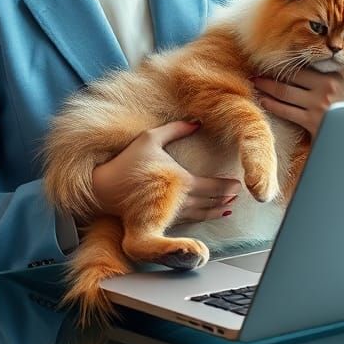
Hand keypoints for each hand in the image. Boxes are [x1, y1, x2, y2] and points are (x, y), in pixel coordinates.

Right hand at [88, 121, 242, 224]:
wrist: (105, 189)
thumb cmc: (128, 162)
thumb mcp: (150, 138)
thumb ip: (176, 129)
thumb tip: (197, 122)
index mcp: (182, 180)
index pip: (214, 187)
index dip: (228, 186)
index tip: (237, 184)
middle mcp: (181, 200)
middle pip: (212, 201)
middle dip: (226, 198)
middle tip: (237, 195)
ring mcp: (173, 213)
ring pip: (203, 213)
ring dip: (218, 210)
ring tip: (228, 207)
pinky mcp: (164, 221)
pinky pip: (191, 220)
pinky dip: (204, 218)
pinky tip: (210, 215)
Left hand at [252, 69, 343, 137]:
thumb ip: (326, 75)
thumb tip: (302, 65)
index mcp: (333, 76)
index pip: (301, 68)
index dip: (281, 67)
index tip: (268, 64)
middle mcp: (326, 88)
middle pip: (290, 80)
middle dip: (269, 77)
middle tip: (255, 74)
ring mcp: (319, 106)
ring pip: (285, 94)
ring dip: (266, 89)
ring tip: (256, 85)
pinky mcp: (313, 123)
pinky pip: (287, 112)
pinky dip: (272, 105)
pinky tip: (264, 101)